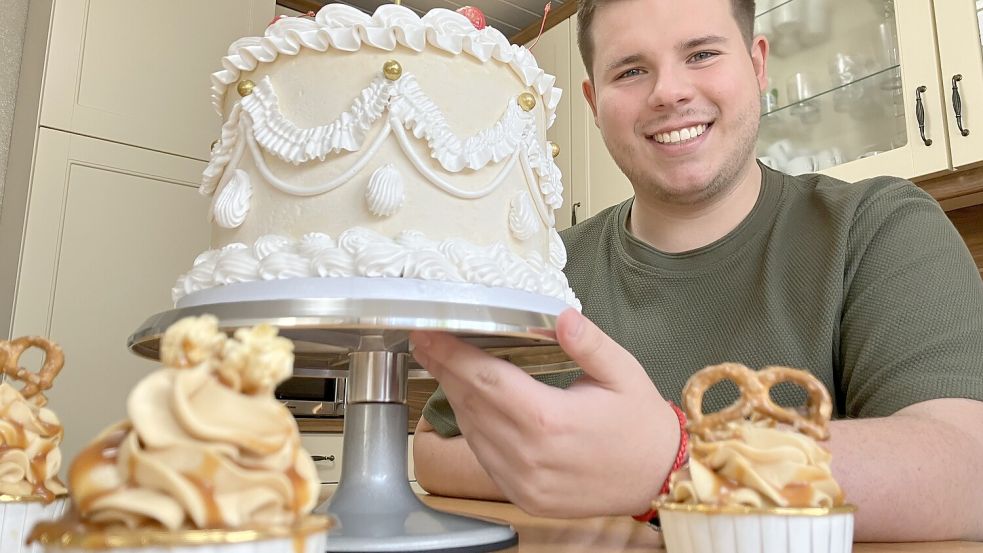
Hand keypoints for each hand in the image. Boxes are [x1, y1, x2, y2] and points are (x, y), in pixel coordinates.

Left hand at [410, 308, 680, 517]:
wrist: (658, 477)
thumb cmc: (640, 423)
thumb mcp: (622, 372)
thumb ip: (588, 343)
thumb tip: (561, 316)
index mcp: (550, 420)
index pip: (485, 380)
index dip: (451, 355)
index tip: (428, 334)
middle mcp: (529, 455)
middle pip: (471, 404)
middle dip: (445, 369)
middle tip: (426, 342)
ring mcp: (523, 481)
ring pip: (472, 431)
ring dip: (456, 397)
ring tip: (445, 367)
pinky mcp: (523, 496)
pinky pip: (484, 457)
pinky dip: (473, 428)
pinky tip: (472, 405)